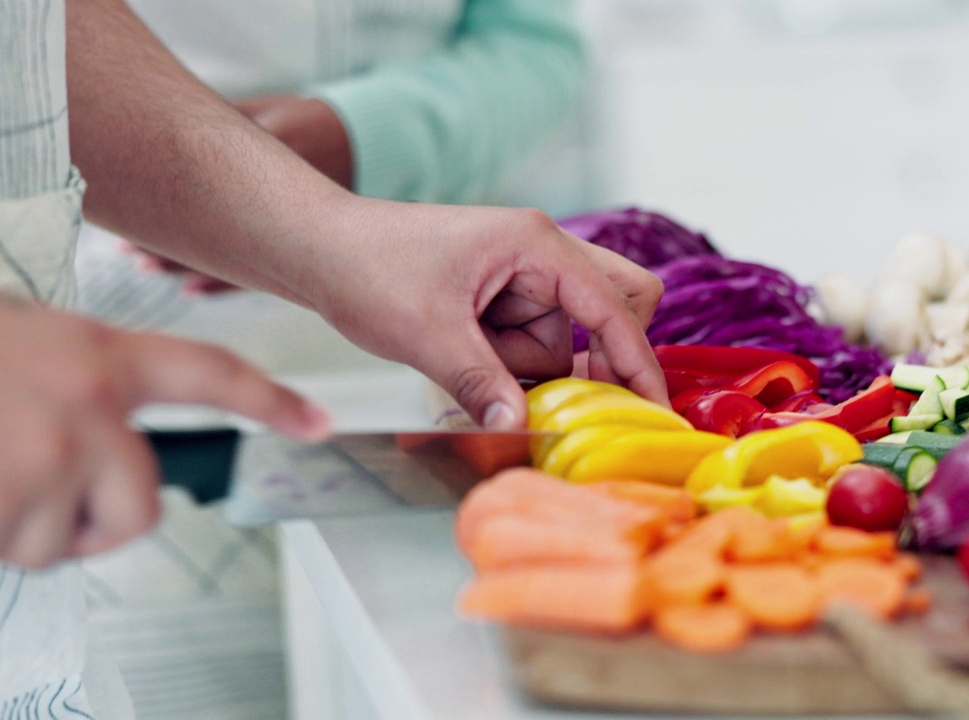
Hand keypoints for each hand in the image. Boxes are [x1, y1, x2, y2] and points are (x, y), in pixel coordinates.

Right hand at [0, 292, 330, 568]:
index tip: (315, 422)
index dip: (266, 400)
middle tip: (30, 488)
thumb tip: (99, 448)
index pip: (207, 373)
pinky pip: (0, 555)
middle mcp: (86, 408)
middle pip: (141, 508)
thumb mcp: (14, 342)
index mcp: (94, 354)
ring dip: (10, 525)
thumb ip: (74, 387)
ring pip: (58, 542)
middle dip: (94, 522)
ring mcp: (43, 462)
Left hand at [119, 93, 352, 294]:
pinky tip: (191, 290)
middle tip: (130, 253)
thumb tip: (165, 130)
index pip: (209, 183)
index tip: (129, 209)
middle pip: (213, 228)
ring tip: (146, 267)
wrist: (369, 143)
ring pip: (231, 255)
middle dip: (168, 243)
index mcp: (269, 158)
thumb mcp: (267, 111)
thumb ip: (224, 125)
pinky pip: (255, 271)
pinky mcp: (299, 243)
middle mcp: (279, 198)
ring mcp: (292, 226)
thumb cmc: (311, 121)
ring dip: (186, 265)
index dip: (167, 198)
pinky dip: (220, 283)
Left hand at [298, 200, 666, 427]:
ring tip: (464, 357)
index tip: (652, 411)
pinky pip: (530, 339)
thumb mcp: (427, 334)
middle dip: (592, 357)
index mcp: (536, 244)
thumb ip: (481, 383)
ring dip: (527, 365)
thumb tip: (521, 427)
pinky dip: (507, 361)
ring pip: (562, 337)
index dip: (637, 362)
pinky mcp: (499, 294)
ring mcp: (520, 273)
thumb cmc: (368, 267)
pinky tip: (463, 356)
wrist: (316, 247)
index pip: (613, 307)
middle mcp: (539, 253)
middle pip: (609, 307)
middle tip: (563, 394)